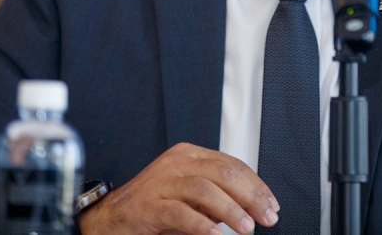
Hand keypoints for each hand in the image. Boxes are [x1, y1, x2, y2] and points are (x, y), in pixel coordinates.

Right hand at [77, 142, 279, 234]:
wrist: (110, 218)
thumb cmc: (152, 206)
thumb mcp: (189, 195)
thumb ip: (216, 195)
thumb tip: (251, 206)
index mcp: (189, 155)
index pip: (232, 164)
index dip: (256, 185)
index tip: (271, 204)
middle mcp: (176, 162)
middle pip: (223, 173)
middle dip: (251, 196)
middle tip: (266, 217)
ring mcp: (161, 181)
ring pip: (205, 189)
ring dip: (231, 210)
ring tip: (246, 228)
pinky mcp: (149, 204)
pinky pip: (180, 212)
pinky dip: (202, 225)